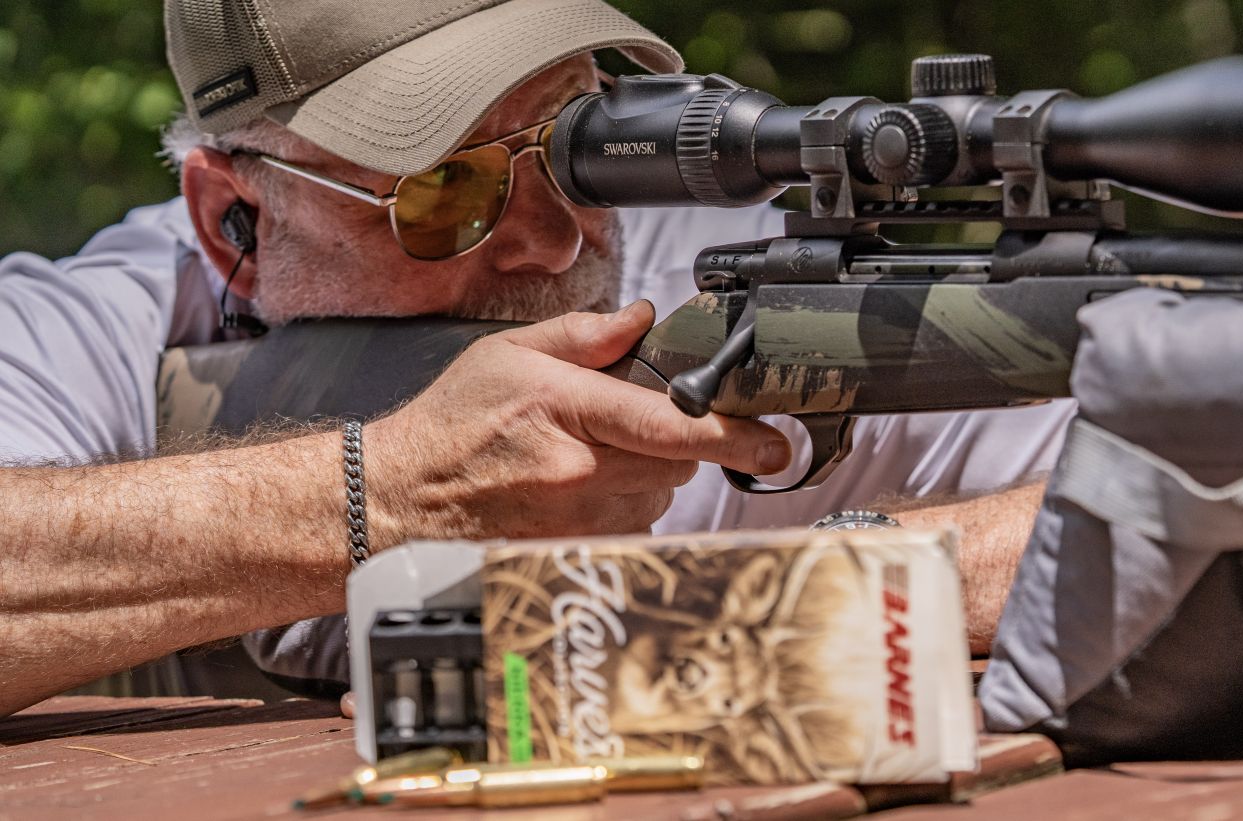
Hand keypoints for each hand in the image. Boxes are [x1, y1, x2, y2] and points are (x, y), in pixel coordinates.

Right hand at [368, 301, 790, 541]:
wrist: (402, 496)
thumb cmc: (452, 425)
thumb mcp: (510, 355)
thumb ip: (585, 335)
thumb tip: (643, 320)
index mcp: (569, 414)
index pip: (672, 426)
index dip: (733, 436)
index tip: (775, 443)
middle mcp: (581, 475)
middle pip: (677, 462)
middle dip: (671, 442)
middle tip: (625, 426)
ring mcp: (580, 521)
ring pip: (659, 496)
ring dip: (646, 475)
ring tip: (586, 458)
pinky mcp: (576, 552)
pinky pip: (632, 526)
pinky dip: (624, 506)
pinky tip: (578, 490)